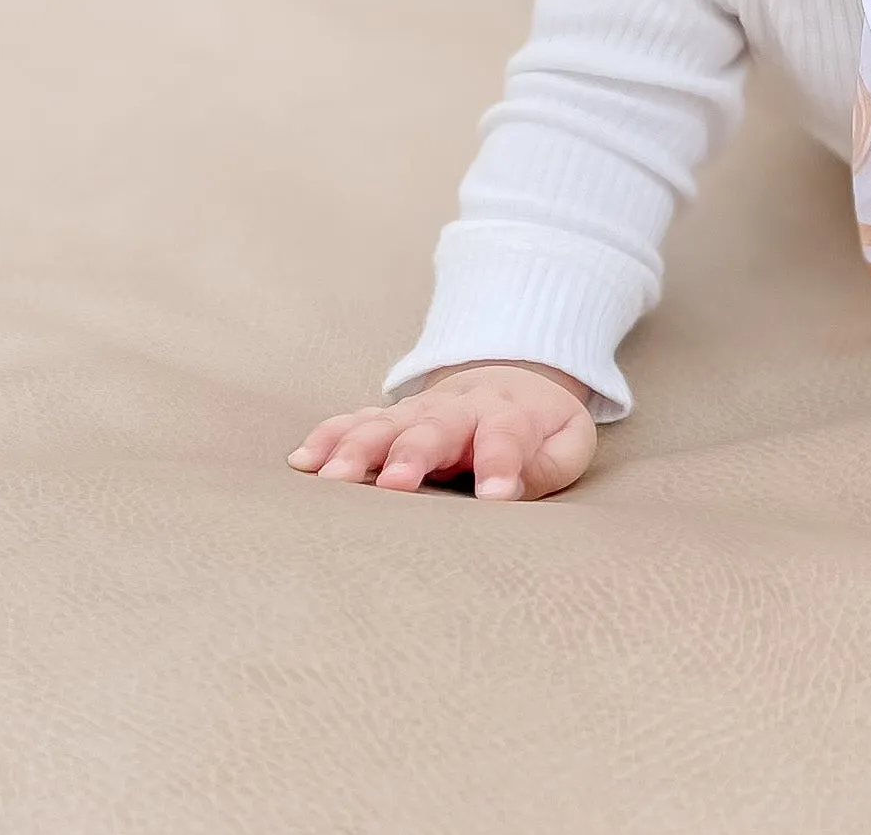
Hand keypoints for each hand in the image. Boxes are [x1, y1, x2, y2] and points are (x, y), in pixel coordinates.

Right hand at [288, 362, 596, 500]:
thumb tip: (514, 492)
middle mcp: (457, 409)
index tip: (494, 496)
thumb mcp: (567, 442)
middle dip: (413, 454)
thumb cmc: (538, 426)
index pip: (506, 436)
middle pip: (433, 427)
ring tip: (333, 478)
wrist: (511, 375)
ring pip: (383, 424)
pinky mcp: (389, 419)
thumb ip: (547, 466)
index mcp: (508, 414)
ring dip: (358, 448)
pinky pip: (354, 422)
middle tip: (396, 484)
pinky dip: (328, 437)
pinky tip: (303, 460)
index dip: (500, 464)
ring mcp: (417, 413)